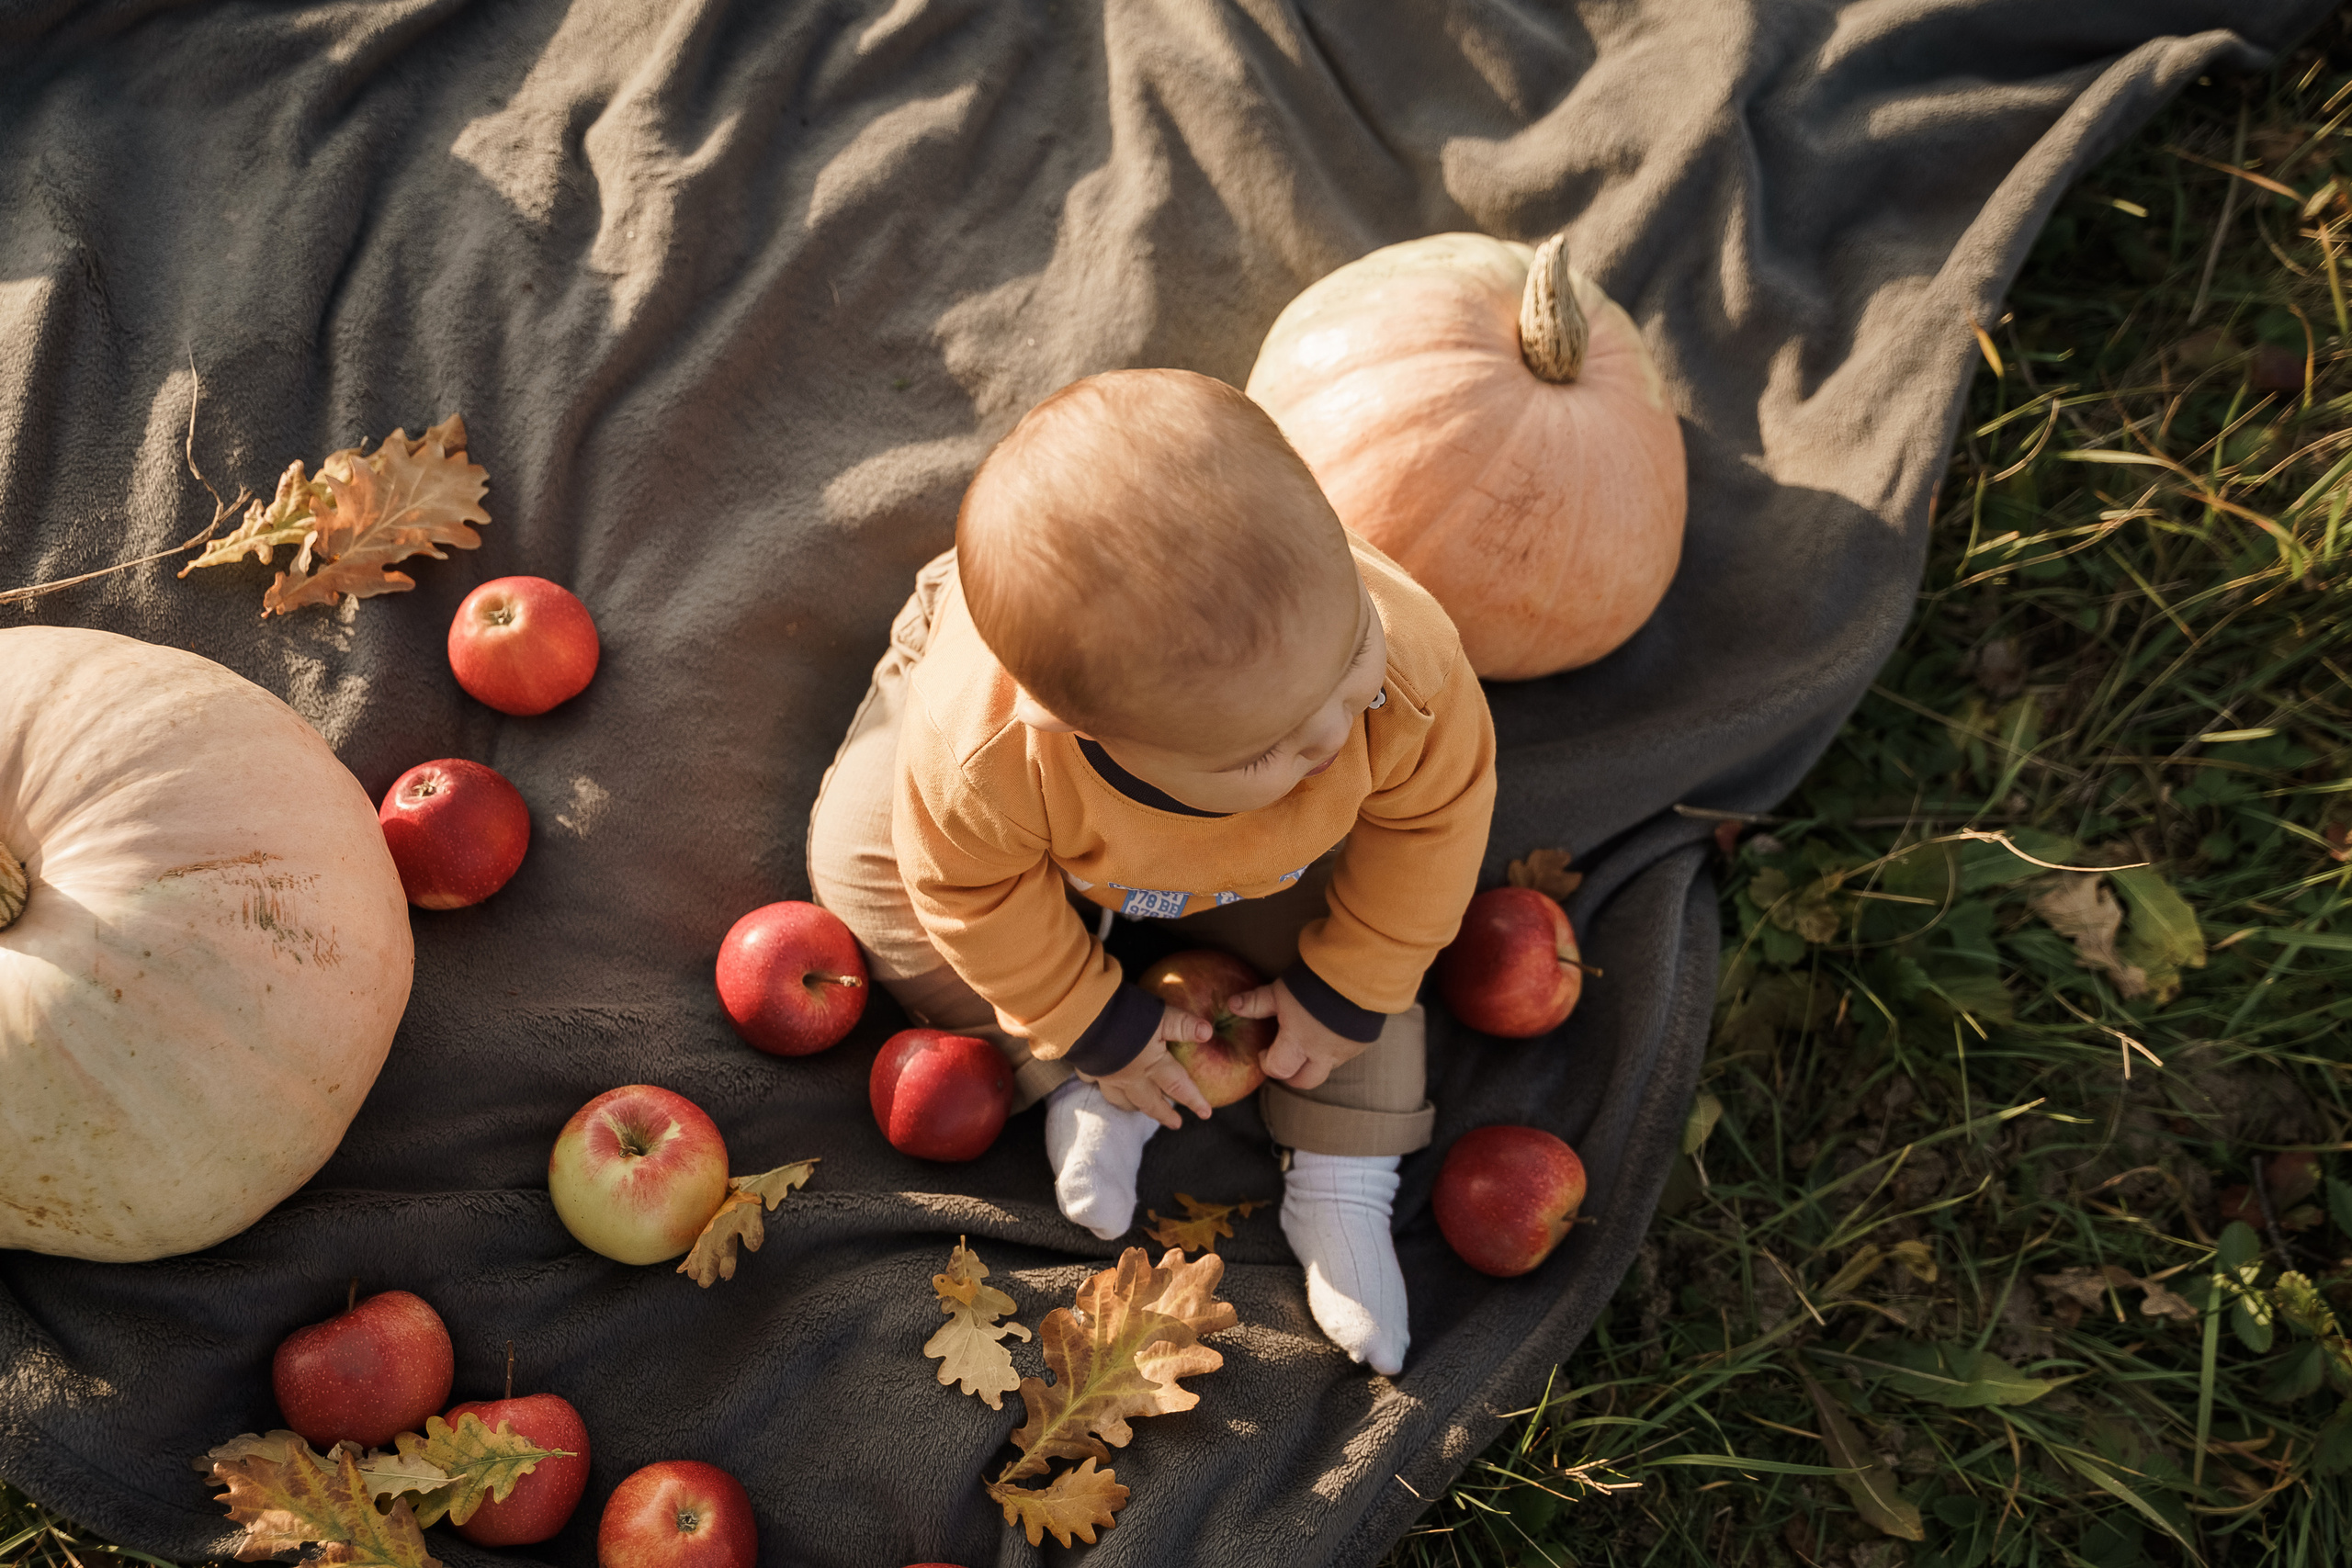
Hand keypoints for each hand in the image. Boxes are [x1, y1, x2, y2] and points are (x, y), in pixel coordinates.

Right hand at [1079, 1005, 1212, 1128]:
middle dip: (1164, 1114)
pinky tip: (1096, 1083)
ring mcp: (1108, 1075)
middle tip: (1175, 1124)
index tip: (1206, 1114)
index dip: (1194, 1100)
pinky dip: (1097, 1085)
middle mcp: (1131, 1077)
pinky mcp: (1089, 1067)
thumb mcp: (1161, 1017)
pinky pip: (1093, 1082)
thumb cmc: (1126, 1017)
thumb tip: (1208, 1032)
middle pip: (1150, 1102)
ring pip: (1121, 1099)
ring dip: (1133, 1107)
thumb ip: (1184, 1026)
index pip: (1179, 1087)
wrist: (1084, 1018)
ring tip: (1139, 1110)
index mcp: (1153, 1066)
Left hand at [1227, 979, 1365, 1091]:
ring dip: (1314, 1061)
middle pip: (1304, 1081)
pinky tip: (1331, 1029)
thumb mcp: (1280, 991)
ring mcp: (1346, 1050)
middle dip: (1291, 1075)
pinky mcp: (1364, 1042)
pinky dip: (1335, 1048)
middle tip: (1284, 1060)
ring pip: (1327, 1068)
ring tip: (1308, 1041)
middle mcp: (1323, 1054)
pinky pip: (1346, 1053)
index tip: (1263, 1052)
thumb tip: (1232, 1005)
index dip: (1267, 1063)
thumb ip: (1256, 1003)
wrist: (1359, 973)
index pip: (1278, 1069)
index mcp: (1298, 1043)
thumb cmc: (1313, 983)